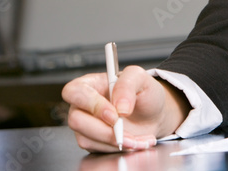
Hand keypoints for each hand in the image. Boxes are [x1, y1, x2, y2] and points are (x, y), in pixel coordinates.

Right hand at [63, 66, 189, 152]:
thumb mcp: (140, 78)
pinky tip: (134, 142)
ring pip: (86, 139)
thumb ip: (127, 84)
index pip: (74, 92)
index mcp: (90, 84)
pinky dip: (118, 149)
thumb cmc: (143, 93)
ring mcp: (86, 124)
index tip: (114, 115)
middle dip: (104, 130)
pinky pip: (97, 150)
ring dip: (114, 142)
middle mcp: (83, 105)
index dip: (92, 105)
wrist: (153, 115)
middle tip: (126, 132)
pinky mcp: (93, 141)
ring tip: (136, 138)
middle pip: (76, 120)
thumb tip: (119, 107)